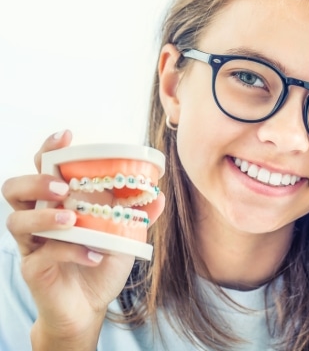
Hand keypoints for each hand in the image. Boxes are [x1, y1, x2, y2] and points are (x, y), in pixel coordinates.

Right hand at [1, 130, 164, 348]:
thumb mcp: (124, 235)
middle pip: (15, 188)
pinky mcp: (34, 268)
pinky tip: (94, 255)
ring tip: (72, 220)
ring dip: (44, 216)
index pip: (44, 168)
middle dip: (36, 182)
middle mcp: (40, 217)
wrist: (90, 305)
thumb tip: (159, 195)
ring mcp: (33, 243)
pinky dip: (71, 251)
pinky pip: (42, 254)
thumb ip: (137, 214)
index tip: (66, 136)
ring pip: (15, 220)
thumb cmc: (102, 262)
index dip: (49, 149)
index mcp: (59, 202)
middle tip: (62, 187)